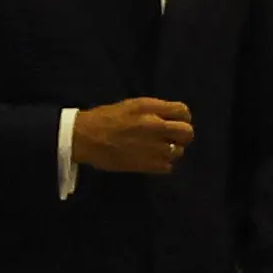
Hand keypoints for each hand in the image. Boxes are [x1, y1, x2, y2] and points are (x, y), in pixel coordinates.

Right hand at [72, 97, 194, 174]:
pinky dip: (162, 164)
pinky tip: (151, 159)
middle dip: (182, 135)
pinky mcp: (147, 164)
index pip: (183, 111)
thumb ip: (154, 110)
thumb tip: (171, 117)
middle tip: (172, 138)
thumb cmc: (105, 118)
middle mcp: (155, 126)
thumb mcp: (131, 105)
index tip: (176, 122)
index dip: (183, 118)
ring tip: (159, 150)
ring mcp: (152, 146)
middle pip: (187, 132)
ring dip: (171, 151)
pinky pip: (168, 167)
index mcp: (149, 108)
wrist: (85, 138)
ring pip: (179, 151)